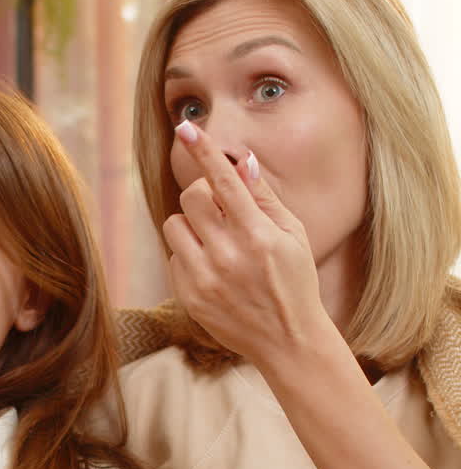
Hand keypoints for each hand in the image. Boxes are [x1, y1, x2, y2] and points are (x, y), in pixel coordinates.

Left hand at [164, 122, 329, 371]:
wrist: (288, 342)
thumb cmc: (295, 281)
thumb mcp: (294, 235)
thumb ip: (264, 198)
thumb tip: (241, 162)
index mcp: (258, 235)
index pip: (223, 181)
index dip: (203, 150)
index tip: (185, 127)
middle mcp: (228, 256)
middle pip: (191, 197)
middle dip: (203, 195)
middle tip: (221, 209)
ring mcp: (205, 278)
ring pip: (174, 225)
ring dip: (191, 225)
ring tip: (216, 241)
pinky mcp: (189, 297)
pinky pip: (172, 256)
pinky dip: (189, 254)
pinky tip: (213, 269)